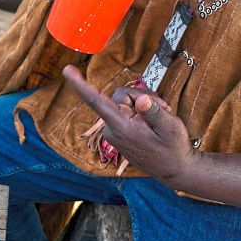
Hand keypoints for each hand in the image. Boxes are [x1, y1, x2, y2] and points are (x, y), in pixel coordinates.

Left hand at [61, 65, 198, 185]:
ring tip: (160, 119)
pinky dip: (141, 112)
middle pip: (121, 95)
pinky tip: (153, 123)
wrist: (175, 170)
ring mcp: (114, 130)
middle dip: (143, 96)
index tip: (66, 70)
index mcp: (121, 127)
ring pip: (125, 102)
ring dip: (144, 104)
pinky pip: (126, 110)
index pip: (97, 101)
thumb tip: (142, 100)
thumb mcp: (171, 129)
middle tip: (164, 108)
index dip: (81, 85)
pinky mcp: (117, 131)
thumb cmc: (174, 149)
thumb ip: (155, 112)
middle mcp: (112, 128)